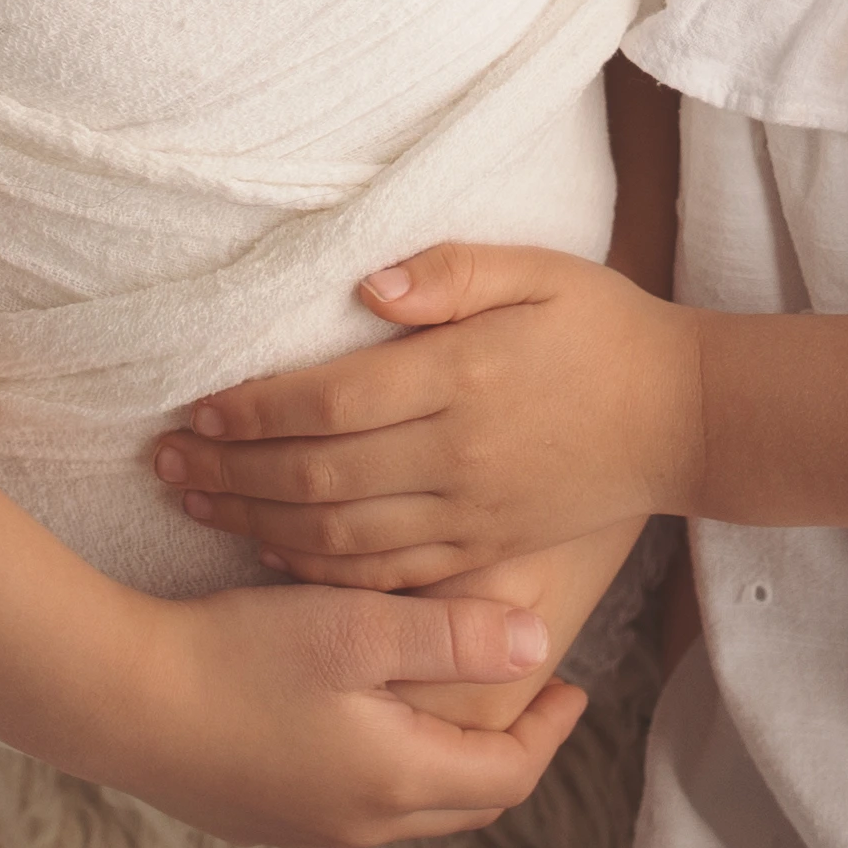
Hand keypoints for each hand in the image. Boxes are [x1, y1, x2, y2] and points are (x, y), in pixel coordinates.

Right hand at [64, 580, 588, 847]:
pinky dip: (389, 766)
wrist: (117, 699)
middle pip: (468, 801)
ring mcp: (307, 826)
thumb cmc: (238, 655)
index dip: (551, 729)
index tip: (572, 685)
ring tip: (454, 699)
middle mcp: (361, 820)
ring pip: (410, 806)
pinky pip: (355, 802)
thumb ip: (455, 636)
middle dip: (509, 752)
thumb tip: (541, 647)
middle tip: (528, 697)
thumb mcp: (358, 627)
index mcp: (398, 779)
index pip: (510, 774)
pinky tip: (367, 716)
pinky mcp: (262, 815)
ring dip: (447, 759)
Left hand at [151, 244, 703, 591]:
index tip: (196, 407)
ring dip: (256, 522)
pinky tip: (274, 553)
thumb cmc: (605, 328)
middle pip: (318, 476)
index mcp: (463, 379)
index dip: (253, 409)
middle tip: (162, 464)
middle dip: (230, 471)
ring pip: (341, 537)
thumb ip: (451, 272)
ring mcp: (471, 515)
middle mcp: (459, 457)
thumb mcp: (540, 271)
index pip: (330, 401)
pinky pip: (389, 576)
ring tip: (195, 505)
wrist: (684, 418)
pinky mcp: (486, 553)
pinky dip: (322, 570)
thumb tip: (367, 288)